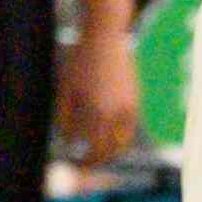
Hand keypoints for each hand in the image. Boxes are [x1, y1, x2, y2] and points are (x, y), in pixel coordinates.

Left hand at [57, 28, 143, 162]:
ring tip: (98, 153)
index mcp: (97, 111)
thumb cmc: (81, 60)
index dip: (84, 161)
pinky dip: (121, 136)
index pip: (93, 149)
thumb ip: (64, 117)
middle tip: (86, 164)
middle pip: (110, 150)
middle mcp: (117, 113)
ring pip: (124, 142)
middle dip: (98, 160)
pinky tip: (108, 135)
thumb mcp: (66, 88)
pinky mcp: (136, 99)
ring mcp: (130, 106)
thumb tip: (67, 141)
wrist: (106, 37)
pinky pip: (130, 127)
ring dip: (112, 151)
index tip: (75, 164)